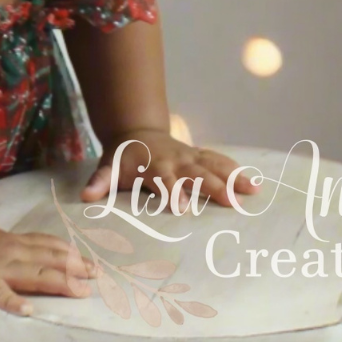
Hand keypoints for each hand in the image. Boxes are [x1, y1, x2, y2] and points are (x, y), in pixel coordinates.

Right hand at [0, 219, 94, 316]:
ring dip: (60, 283)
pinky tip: (27, 311)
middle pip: (51, 261)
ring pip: (35, 275)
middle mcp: (13, 255)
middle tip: (98, 276)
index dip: (73, 255)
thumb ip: (16, 245)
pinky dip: (14, 303)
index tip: (92, 263)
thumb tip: (37, 250)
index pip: (50, 246)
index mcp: (15, 244)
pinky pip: (0, 295)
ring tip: (80, 292)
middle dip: (76, 269)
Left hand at [80, 127, 260, 213]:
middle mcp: (176, 160)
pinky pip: (220, 162)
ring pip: (214, 165)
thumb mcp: (108, 168)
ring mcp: (191, 157)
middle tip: (231, 203)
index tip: (182, 208)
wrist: (137, 133)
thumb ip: (100, 183)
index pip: (164, 180)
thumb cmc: (123, 158)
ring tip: (253, 191)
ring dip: (233, 177)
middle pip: (197, 173)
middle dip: (213, 187)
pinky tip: (254, 185)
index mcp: (154, 165)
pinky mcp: (200, 156)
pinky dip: (236, 171)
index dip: (172, 191)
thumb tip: (86, 196)